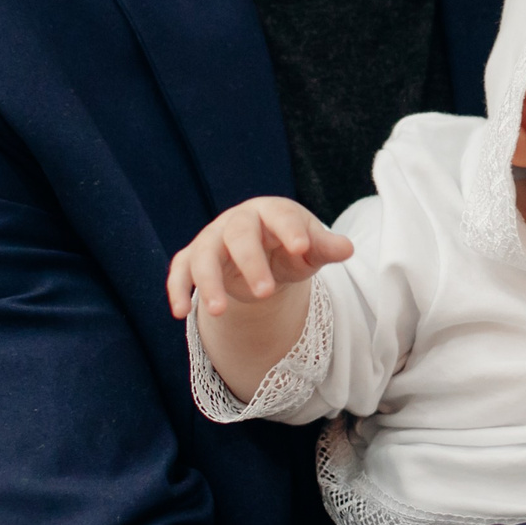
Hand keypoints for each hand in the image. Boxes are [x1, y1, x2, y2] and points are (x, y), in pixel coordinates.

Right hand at [167, 197, 352, 398]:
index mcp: (271, 211)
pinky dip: (178, 290)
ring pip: (204, 255)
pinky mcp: (192, 258)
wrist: (262, 253)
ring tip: (219, 311)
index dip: (290, 230)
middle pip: (239, 234)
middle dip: (251, 262)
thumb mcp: (309, 249)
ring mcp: (212, 239)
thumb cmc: (289, 247)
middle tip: (265, 292)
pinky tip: (180, 313)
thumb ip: (325, 248)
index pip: (280, 215)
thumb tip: (347, 249)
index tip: (302, 247)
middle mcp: (237, 221)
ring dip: (208, 282)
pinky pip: (180, 271)